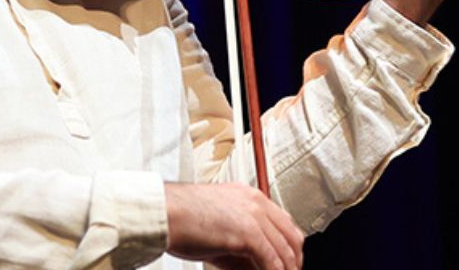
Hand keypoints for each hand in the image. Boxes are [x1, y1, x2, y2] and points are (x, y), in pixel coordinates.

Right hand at [164, 182, 303, 269]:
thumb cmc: (180, 217)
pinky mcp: (248, 233)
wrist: (164, 212)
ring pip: (285, 250)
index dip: (290, 247)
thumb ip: (240, 244)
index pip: (284, 222)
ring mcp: (253, 215)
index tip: (289, 263)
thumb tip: (255, 265)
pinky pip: (272, 260)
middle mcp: (255, 202)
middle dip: (294, 261)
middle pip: (292, 236)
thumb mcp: (218, 227)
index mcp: (248, 196)